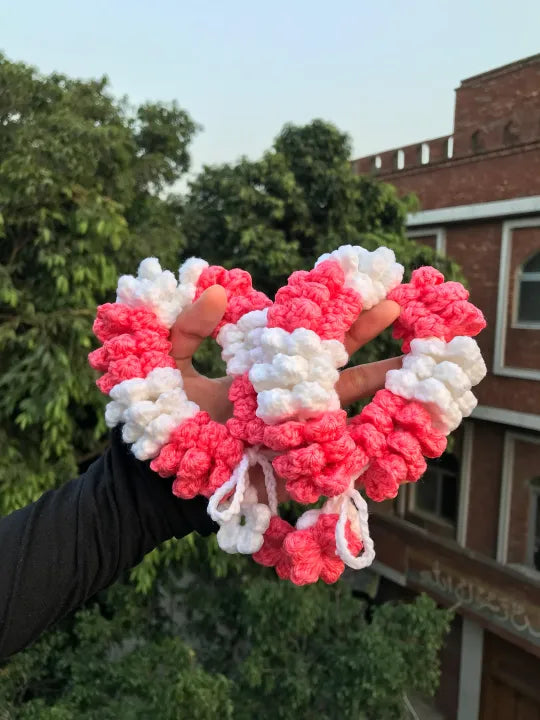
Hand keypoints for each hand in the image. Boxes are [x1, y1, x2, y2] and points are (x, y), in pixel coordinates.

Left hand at [170, 285, 401, 501]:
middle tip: (396, 302)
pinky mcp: (297, 456)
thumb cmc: (162, 421)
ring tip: (414, 357)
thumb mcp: (169, 365)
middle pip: (331, 356)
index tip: (352, 282)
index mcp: (258, 367)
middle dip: (363, 331)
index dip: (324, 309)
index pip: (299, 332)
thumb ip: (190, 328)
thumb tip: (221, 290)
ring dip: (378, 376)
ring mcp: (293, 424)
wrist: (155, 479)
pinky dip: (368, 429)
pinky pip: (337, 440)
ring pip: (343, 396)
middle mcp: (281, 393)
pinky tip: (400, 412)